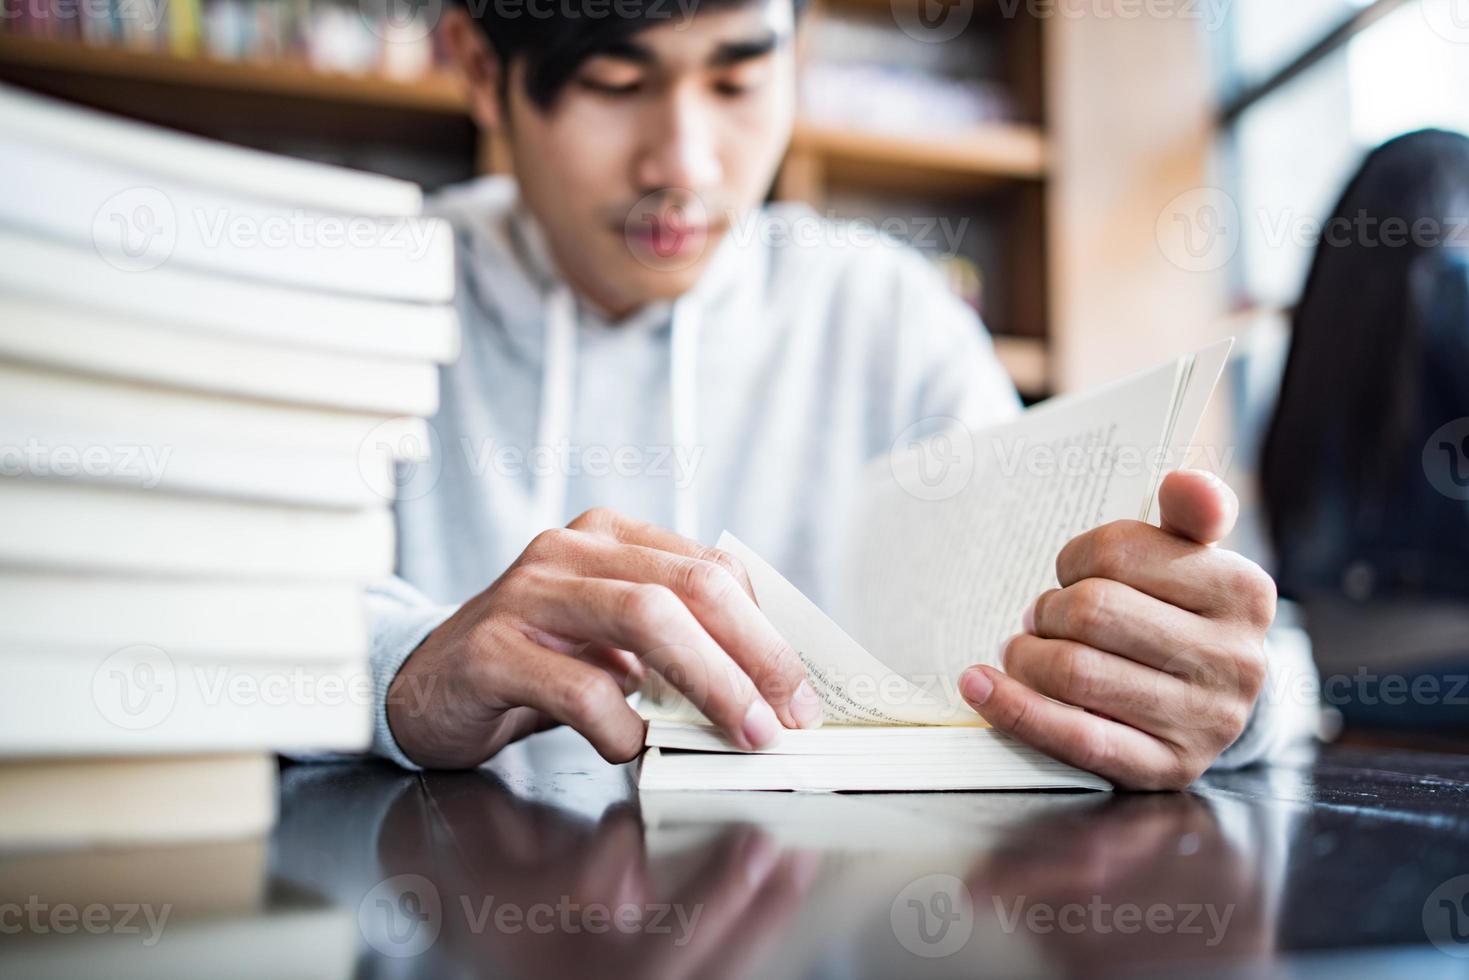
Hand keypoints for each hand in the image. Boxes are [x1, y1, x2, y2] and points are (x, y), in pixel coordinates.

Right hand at [387, 508, 821, 767]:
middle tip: (787, 715)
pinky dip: (621, 726)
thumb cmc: (533, 664)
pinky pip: (579, 687)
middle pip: (691, 586)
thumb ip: (675, 643)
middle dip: (754, 653)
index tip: (800, 689)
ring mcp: (527, 595)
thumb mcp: (610, 641)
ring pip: (645, 619)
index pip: (713, 568)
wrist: (425, 686)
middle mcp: (570, 552)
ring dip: (709, 681)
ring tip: (741, 730)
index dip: (767, 629)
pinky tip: (632, 747)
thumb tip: (766, 683)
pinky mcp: (491, 649)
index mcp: (609, 539)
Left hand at [958, 470, 1275, 789]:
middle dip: (1048, 609)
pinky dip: (1014, 707)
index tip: (1073, 570)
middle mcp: (1237, 660)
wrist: (1204, 703)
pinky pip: (1073, 737)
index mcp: (1246, 592)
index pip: (1120, 551)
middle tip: (1043, 615)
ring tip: (1027, 650)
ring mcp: (1206, 722)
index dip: (1076, 557)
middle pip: (1092, 611)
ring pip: (1075, 672)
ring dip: (1027, 655)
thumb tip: (1184, 482)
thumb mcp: (1191, 559)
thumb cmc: (1178, 615)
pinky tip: (980, 685)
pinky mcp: (1165, 769)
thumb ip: (1188, 513)